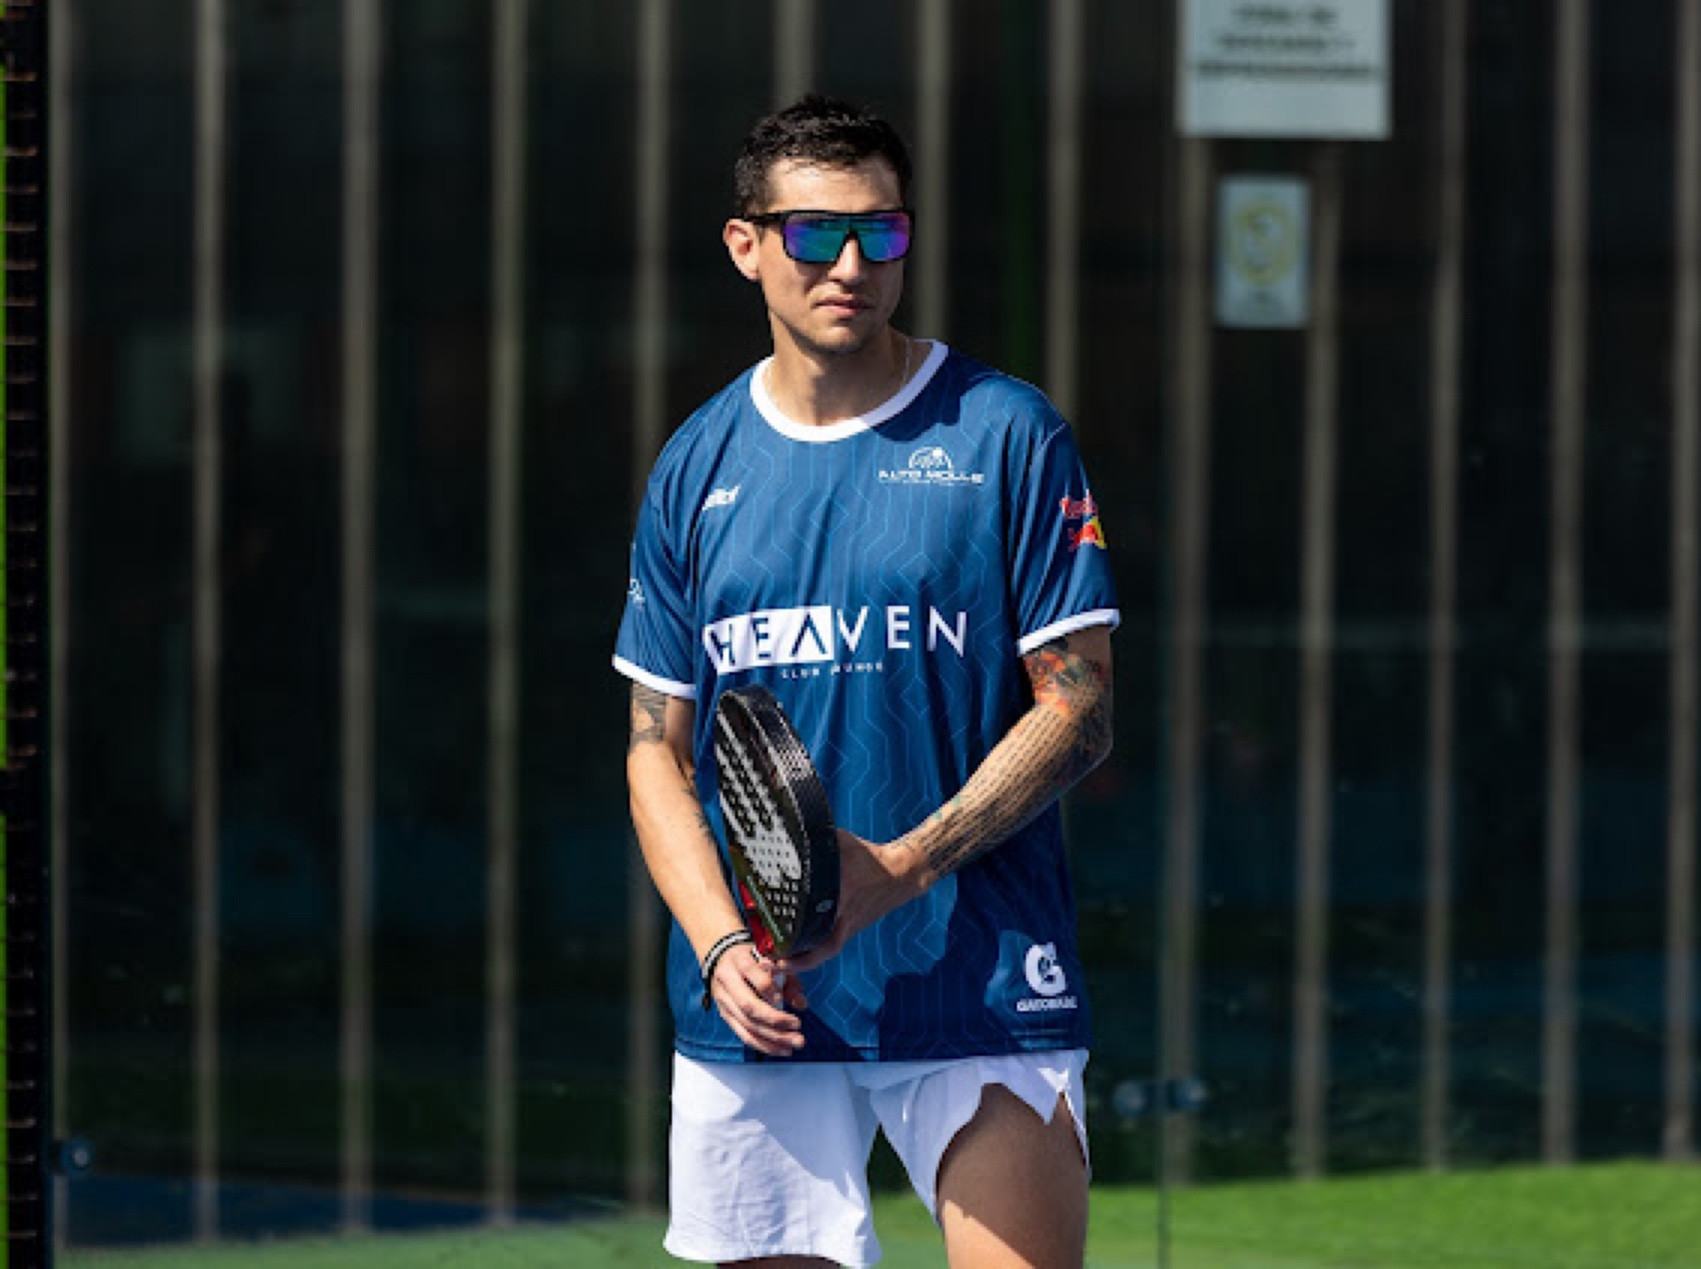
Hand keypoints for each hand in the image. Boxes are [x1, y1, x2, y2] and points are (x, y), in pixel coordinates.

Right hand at [705, 939, 809, 1056]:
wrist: (724, 961)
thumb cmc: (754, 959)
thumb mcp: (771, 960)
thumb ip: (788, 979)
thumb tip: (802, 1004)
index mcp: (739, 960)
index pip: (750, 972)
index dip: (766, 986)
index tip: (782, 997)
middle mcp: (727, 981)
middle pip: (748, 1005)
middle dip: (774, 1019)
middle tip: (797, 1027)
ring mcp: (724, 1001)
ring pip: (747, 1024)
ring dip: (772, 1038)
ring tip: (794, 1044)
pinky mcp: (726, 1017)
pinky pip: (744, 1035)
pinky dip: (764, 1045)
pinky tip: (782, 1049)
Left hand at [777, 828, 925, 972]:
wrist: (900, 875)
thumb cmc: (868, 856)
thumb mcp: (842, 842)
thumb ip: (817, 841)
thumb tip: (789, 827)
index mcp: (840, 891)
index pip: (812, 910)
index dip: (792, 924)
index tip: (771, 929)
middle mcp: (843, 915)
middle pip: (817, 945)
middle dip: (794, 957)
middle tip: (769, 960)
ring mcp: (848, 925)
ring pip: (824, 951)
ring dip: (802, 961)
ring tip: (777, 964)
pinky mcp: (850, 929)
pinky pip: (830, 946)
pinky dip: (813, 953)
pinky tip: (794, 955)